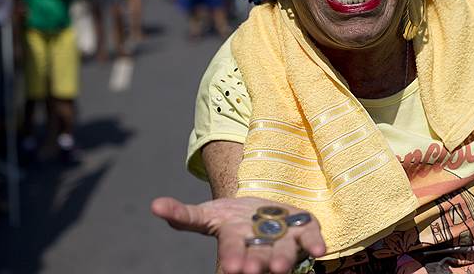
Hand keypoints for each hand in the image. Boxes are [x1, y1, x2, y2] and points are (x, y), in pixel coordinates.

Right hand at [151, 196, 325, 273]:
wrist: (260, 212)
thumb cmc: (231, 219)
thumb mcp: (207, 214)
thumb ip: (184, 215)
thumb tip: (155, 206)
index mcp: (236, 241)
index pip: (232, 251)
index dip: (232, 258)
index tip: (232, 268)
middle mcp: (260, 245)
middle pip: (258, 256)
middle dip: (257, 264)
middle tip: (255, 271)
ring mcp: (283, 239)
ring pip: (283, 252)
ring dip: (283, 260)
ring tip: (280, 268)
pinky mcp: (302, 229)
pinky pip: (310, 237)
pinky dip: (314, 242)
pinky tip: (319, 249)